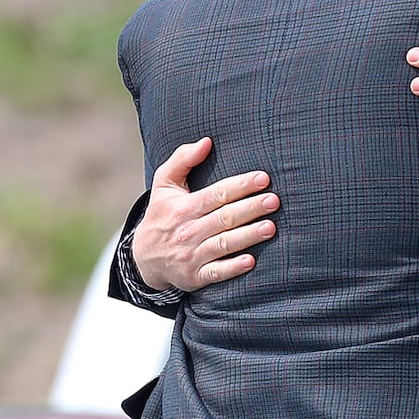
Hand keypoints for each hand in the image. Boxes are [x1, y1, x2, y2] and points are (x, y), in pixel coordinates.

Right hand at [134, 137, 278, 291]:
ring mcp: (191, 255)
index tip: (263, 178)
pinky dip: (233, 268)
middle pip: (224, 218)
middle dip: (250, 209)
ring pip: (223, 244)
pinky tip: (251, 261)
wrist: (144, 258)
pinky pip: (216, 273)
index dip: (240, 186)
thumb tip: (206, 141)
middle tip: (274, 201)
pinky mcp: (196, 276)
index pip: (216, 194)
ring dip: (247, 236)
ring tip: (271, 227)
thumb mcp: (164, 185)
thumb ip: (182, 160)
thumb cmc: (163, 215)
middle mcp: (187, 231)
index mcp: (183, 207)